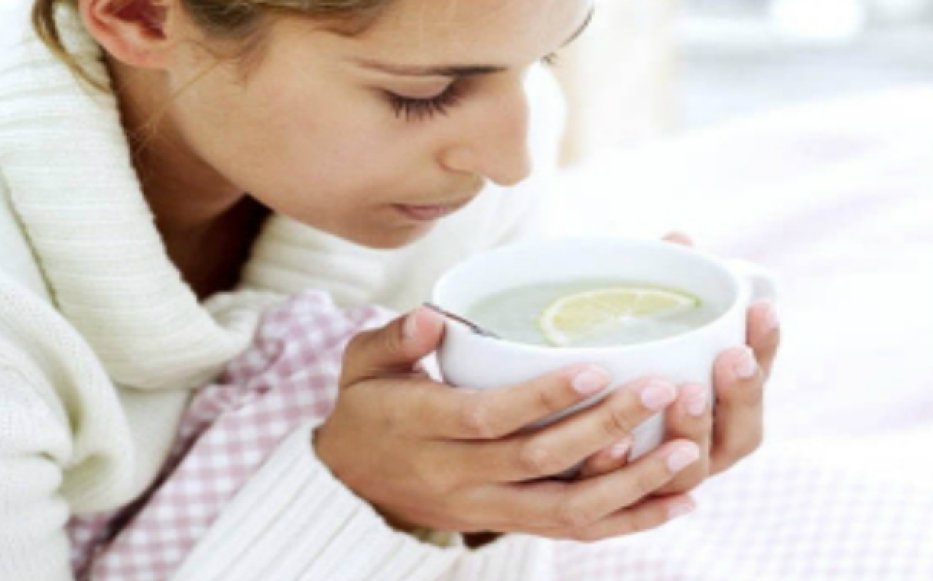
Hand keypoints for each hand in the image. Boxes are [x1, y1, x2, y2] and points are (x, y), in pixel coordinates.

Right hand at [314, 307, 700, 540]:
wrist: (353, 484)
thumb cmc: (366, 409)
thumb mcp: (360, 365)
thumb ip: (393, 339)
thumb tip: (430, 317)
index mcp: (423, 427)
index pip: (489, 417)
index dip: (544, 397)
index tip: (599, 367)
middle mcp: (457, 476)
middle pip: (539, 461)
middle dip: (605, 428)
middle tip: (663, 389)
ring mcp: (484, 508)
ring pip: (565, 509)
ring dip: (629, 484)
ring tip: (686, 450)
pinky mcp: (505, 523)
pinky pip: (570, 531)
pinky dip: (626, 521)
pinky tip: (676, 501)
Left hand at [579, 232, 780, 493]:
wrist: (550, 427)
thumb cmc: (614, 364)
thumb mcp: (635, 324)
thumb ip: (661, 285)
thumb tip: (679, 238)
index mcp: (718, 407)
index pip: (756, 380)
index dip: (767, 347)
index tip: (761, 308)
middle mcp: (701, 449)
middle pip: (739, 435)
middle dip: (742, 394)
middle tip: (729, 356)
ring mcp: (664, 480)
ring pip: (692, 471)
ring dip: (694, 434)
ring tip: (685, 392)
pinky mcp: (621, 500)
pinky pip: (633, 498)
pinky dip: (630, 471)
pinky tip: (620, 443)